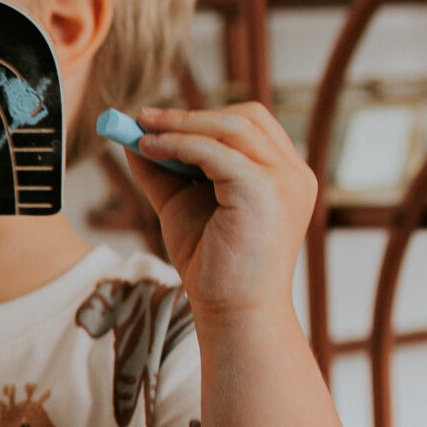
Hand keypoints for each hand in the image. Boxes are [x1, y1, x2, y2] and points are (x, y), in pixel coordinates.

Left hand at [123, 103, 314, 322]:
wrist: (233, 312)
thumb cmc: (213, 265)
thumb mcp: (183, 204)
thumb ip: (164, 170)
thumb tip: (132, 135)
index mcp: (284, 176)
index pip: (250, 125)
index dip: (203, 117)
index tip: (156, 120)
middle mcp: (293, 174)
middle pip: (246, 118)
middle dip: (191, 115)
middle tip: (143, 119)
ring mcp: (285, 181)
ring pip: (231, 128)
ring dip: (180, 125)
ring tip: (141, 134)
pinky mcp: (264, 191)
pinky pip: (215, 152)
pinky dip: (178, 145)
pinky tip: (149, 151)